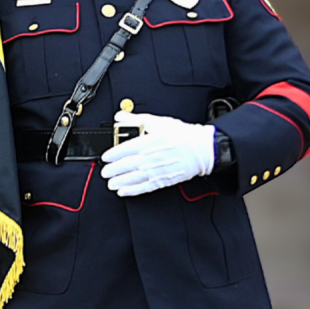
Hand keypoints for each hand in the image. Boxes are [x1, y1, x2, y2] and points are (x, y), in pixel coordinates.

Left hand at [100, 111, 216, 196]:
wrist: (205, 149)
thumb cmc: (184, 135)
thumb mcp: (159, 122)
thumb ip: (137, 120)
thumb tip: (120, 117)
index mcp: (151, 141)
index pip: (127, 148)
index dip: (114, 154)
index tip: (105, 157)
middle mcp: (153, 157)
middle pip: (129, 164)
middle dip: (114, 170)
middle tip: (105, 172)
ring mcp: (159, 170)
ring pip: (136, 177)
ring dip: (121, 181)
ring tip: (110, 183)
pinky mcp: (165, 179)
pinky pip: (147, 186)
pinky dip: (134, 190)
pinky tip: (124, 191)